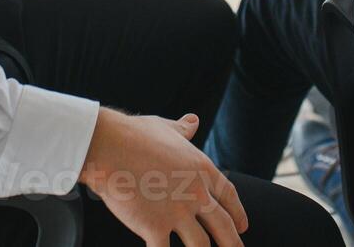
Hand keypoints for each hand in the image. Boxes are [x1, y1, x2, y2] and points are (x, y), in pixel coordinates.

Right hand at [80, 108, 247, 246]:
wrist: (110, 146)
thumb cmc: (134, 134)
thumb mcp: (166, 128)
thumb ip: (182, 129)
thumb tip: (193, 120)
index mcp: (202, 169)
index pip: (229, 195)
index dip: (238, 213)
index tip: (244, 226)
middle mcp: (196, 193)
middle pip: (224, 225)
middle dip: (233, 243)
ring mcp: (177, 212)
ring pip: (201, 246)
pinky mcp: (155, 227)